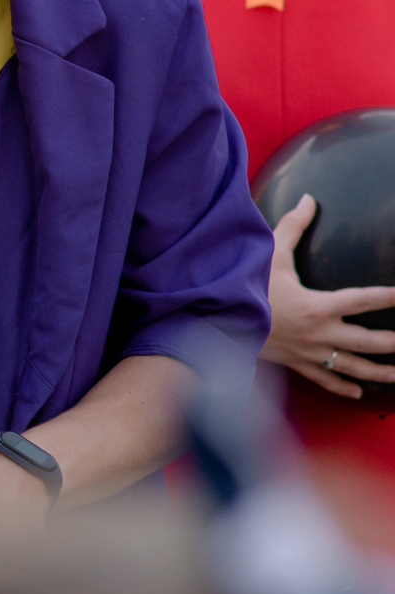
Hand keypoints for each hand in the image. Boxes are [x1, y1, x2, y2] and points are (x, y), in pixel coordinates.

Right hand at [260, 195, 394, 399]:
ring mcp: (308, 352)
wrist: (216, 322)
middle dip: (393, 343)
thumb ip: (293, 227)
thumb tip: (309, 200)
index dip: (389, 297)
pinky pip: (324, 379)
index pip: (363, 300)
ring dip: (378, 372)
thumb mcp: (270, 255)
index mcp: (317, 306)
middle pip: (367, 341)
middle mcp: (319, 333)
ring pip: (352, 366)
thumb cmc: (245, 287)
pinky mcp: (295, 363)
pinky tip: (359, 393)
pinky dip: (342, 387)